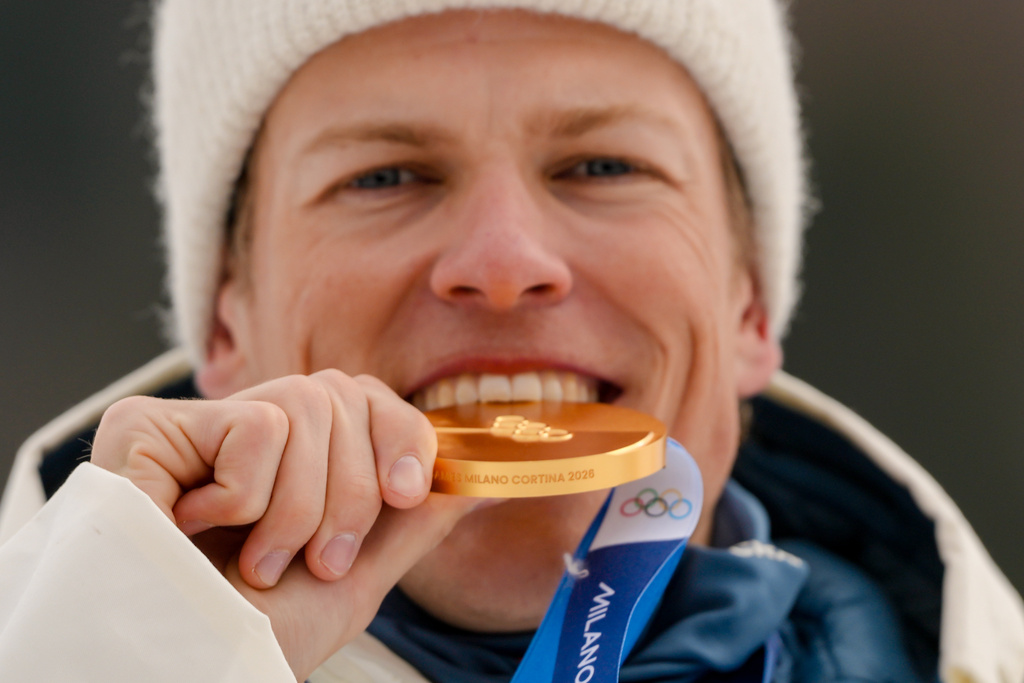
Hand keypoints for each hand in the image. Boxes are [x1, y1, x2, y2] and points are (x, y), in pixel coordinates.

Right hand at [91, 370, 481, 678]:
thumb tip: (475, 484)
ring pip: (303, 407)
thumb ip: (410, 524)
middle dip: (350, 494)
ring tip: (256, 561)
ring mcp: (195, 424)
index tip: (408, 493)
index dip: (399, 434)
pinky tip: (196, 528)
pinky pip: (254, 425)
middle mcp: (242, 429)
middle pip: (340, 397)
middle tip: (315, 560)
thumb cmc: (255, 636)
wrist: (186, 671)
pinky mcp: (147, 425)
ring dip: (298, 508)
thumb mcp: (353, 581)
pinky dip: (245, 497)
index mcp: (289, 457)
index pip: (361, 396)